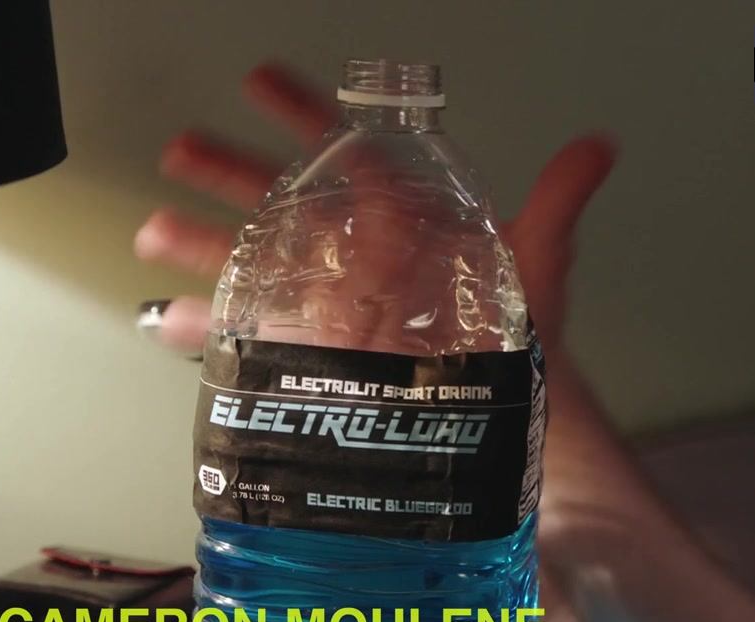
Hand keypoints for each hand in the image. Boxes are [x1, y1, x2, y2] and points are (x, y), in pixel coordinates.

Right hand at [135, 62, 615, 356]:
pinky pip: (251, 334)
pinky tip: (171, 320)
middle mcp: (354, 254)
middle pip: (281, 199)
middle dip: (229, 171)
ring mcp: (327, 302)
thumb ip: (555, 203)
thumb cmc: (515, 331)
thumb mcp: (534, 260)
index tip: (262, 82)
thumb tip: (600, 146)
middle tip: (183, 148)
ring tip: (154, 228)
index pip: (343, 151)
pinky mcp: (311, 351)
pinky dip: (210, 328)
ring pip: (254, 261)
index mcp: (396, 218)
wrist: (498, 405)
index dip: (302, 113)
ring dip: (204, 244)